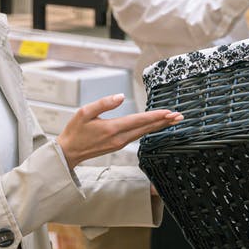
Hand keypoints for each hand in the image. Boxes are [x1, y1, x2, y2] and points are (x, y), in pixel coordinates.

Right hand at [56, 94, 181, 168]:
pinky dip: (148, 130)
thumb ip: (103, 103)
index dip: (155, 116)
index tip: (169, 112)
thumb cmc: (75, 131)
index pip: (139, 120)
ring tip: (172, 120)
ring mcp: (120, 143)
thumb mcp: (84, 112)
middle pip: (146, 128)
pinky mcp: (118, 145)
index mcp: (112, 128)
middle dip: (164, 122)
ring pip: (144, 133)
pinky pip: (137, 136)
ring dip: (158, 126)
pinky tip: (155, 126)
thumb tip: (120, 97)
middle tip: (179, 116)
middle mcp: (119, 138)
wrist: (69, 152)